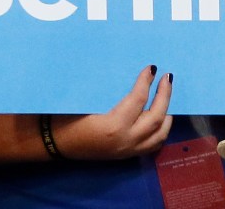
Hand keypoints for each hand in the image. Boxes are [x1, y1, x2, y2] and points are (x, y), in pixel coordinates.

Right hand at [48, 66, 173, 159]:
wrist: (57, 144)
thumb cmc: (67, 117)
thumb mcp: (87, 101)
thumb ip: (112, 91)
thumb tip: (132, 74)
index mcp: (114, 126)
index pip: (139, 100)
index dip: (146, 81)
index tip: (152, 68)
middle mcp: (126, 140)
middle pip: (156, 117)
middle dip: (165, 95)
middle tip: (167, 78)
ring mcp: (128, 151)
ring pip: (159, 134)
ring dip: (167, 114)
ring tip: (167, 97)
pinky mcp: (127, 155)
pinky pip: (152, 145)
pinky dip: (161, 131)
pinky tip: (161, 118)